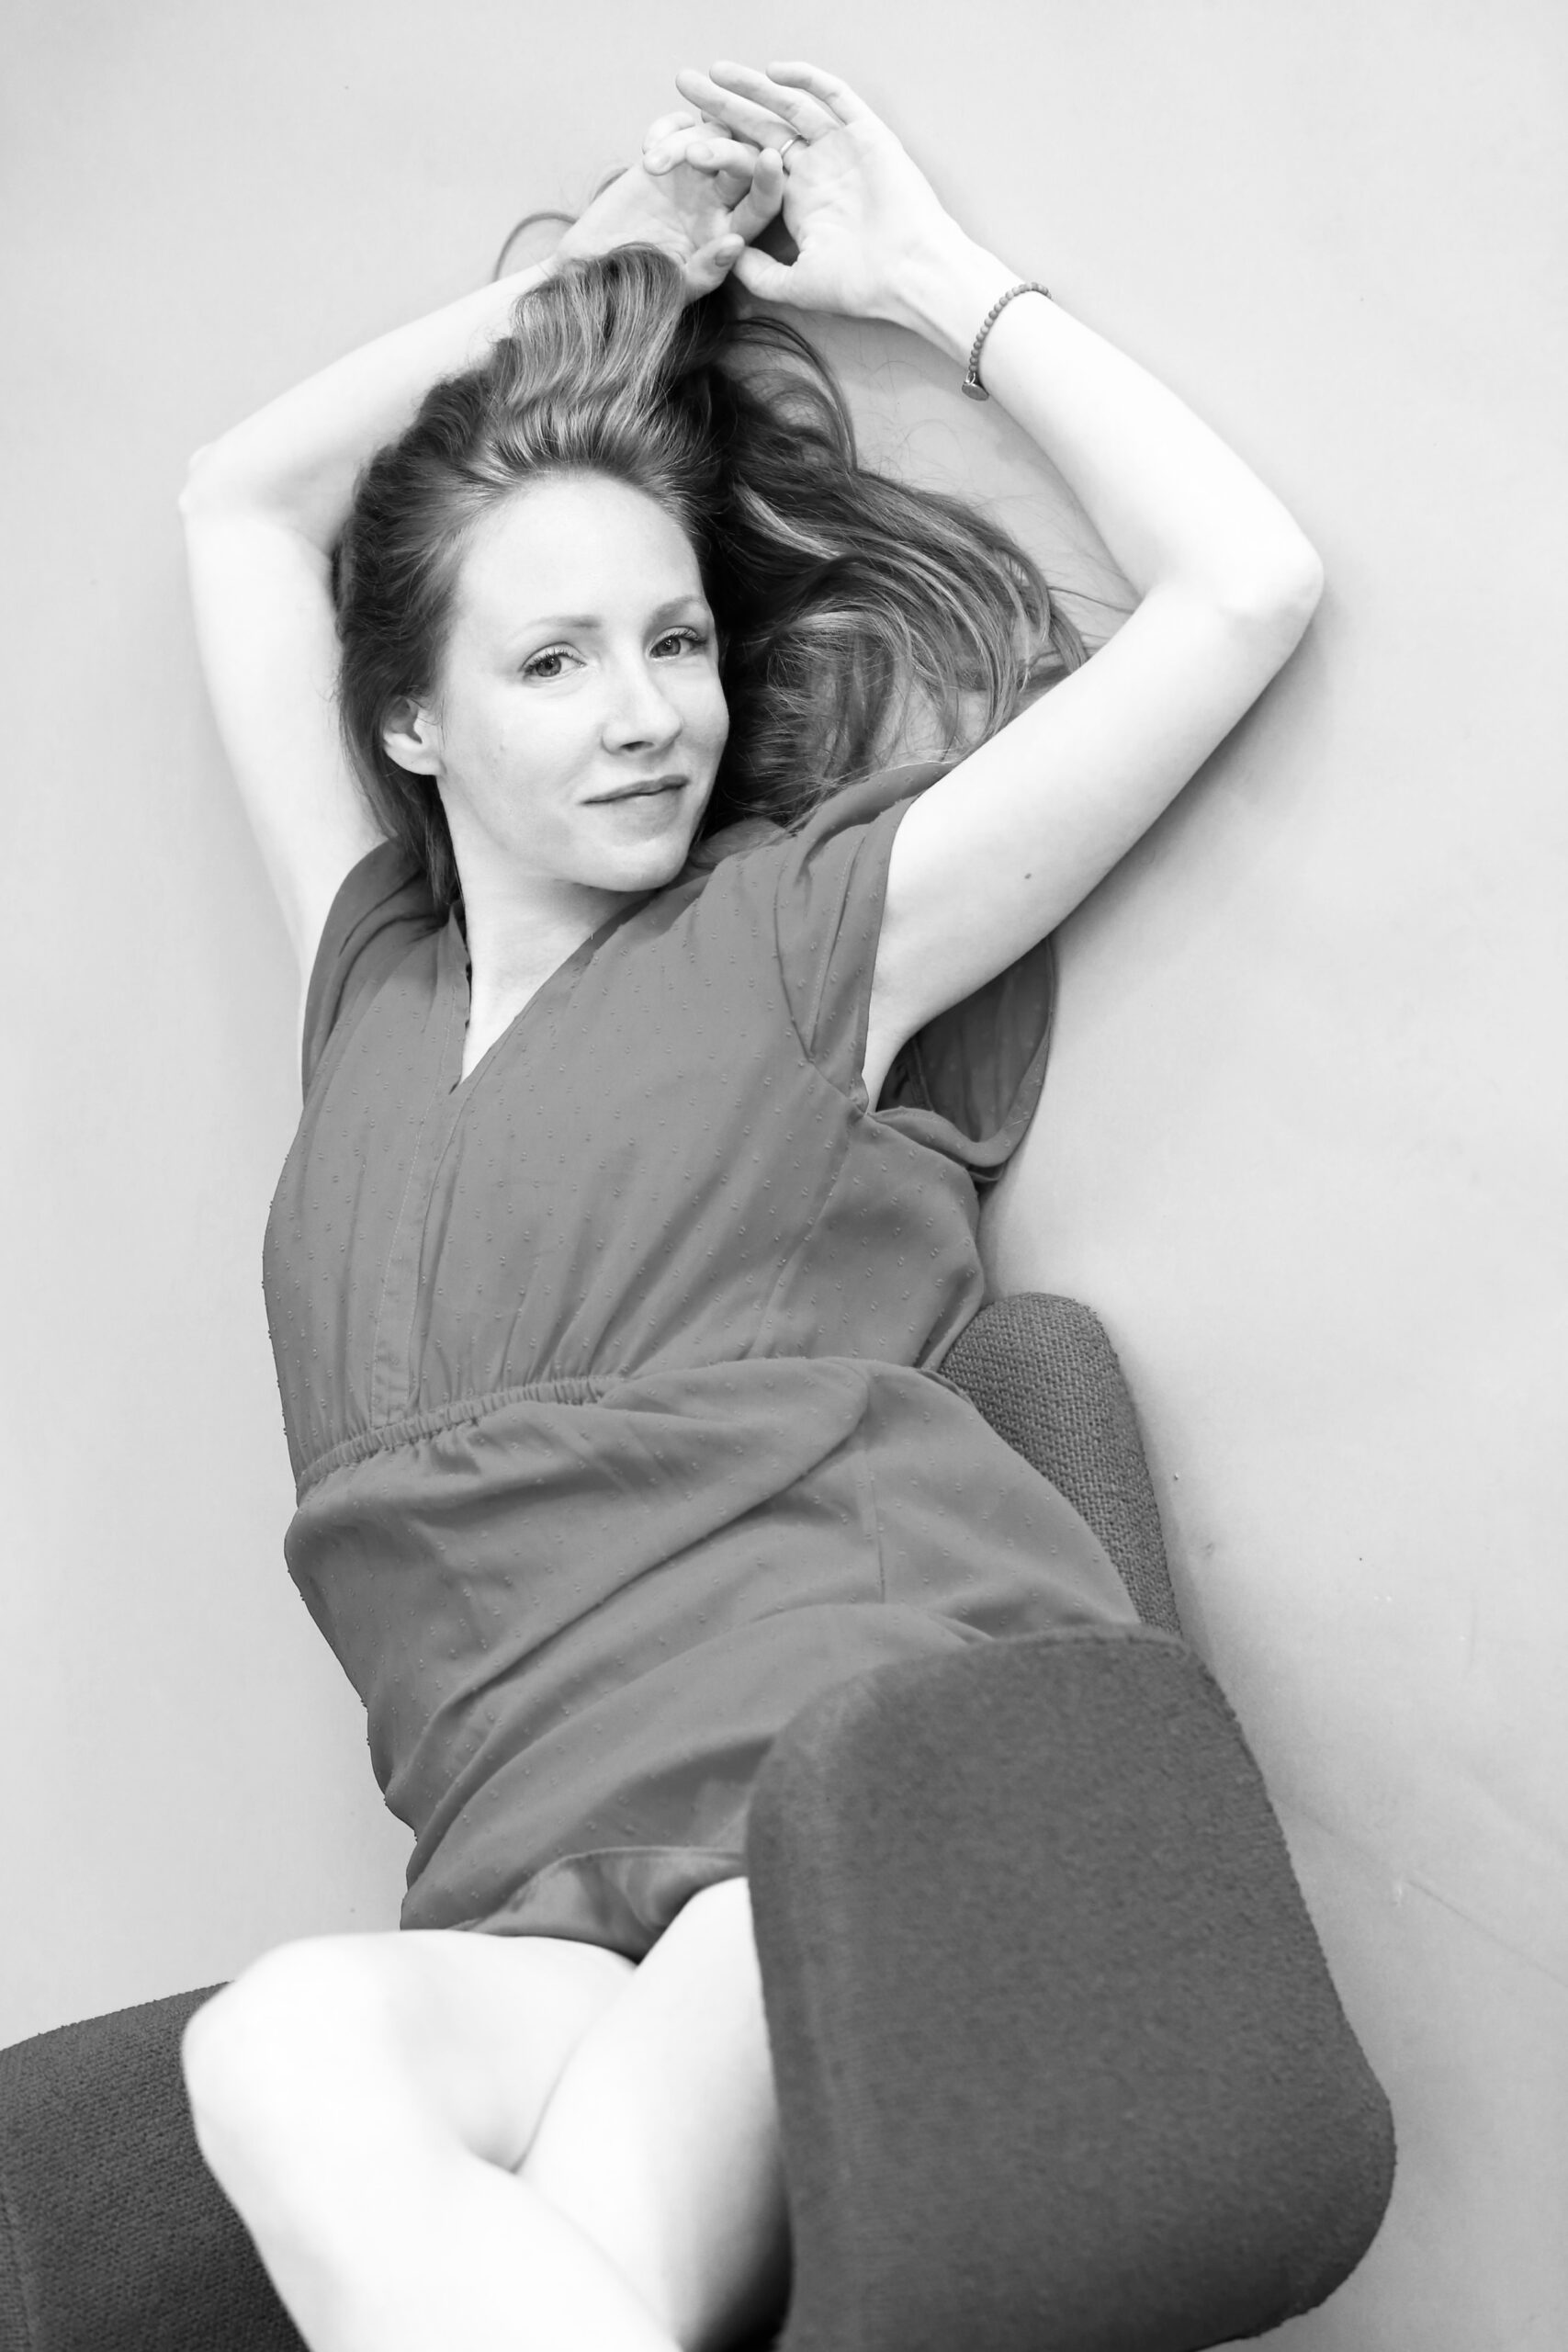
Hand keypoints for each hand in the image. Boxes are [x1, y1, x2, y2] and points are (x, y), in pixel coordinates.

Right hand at [556, 106, 783, 300]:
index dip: (770, 183)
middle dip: (725, 151)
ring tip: (651, 163)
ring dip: (685, 141)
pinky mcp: (666, 157)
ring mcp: (694, 175)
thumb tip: (735, 243)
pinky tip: (647, 149)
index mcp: (731, 234)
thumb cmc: (636, 287)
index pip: (763, 205)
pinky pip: (681, 126)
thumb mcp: (673, 289)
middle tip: (693, 157)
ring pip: (712, 135)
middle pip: (743, 160)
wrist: (593, 268)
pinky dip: (667, 127)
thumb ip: (706, 271)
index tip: (769, 160)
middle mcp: (721, 201)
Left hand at [667, 60, 965, 325]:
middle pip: (760, 125)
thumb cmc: (862, 285)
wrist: (911, 275)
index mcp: (798, 199)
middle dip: (720, 105)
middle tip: (683, 84)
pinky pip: (835, 97)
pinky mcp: (868, 134)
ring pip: (789, 106)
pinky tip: (774, 71)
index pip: (748, 164)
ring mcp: (841, 148)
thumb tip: (729, 259)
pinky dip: (808, 80)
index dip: (714, 149)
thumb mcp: (798, 285)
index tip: (677, 141)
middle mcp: (816, 168)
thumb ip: (761, 274)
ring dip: (753, 87)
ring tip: (715, 73)